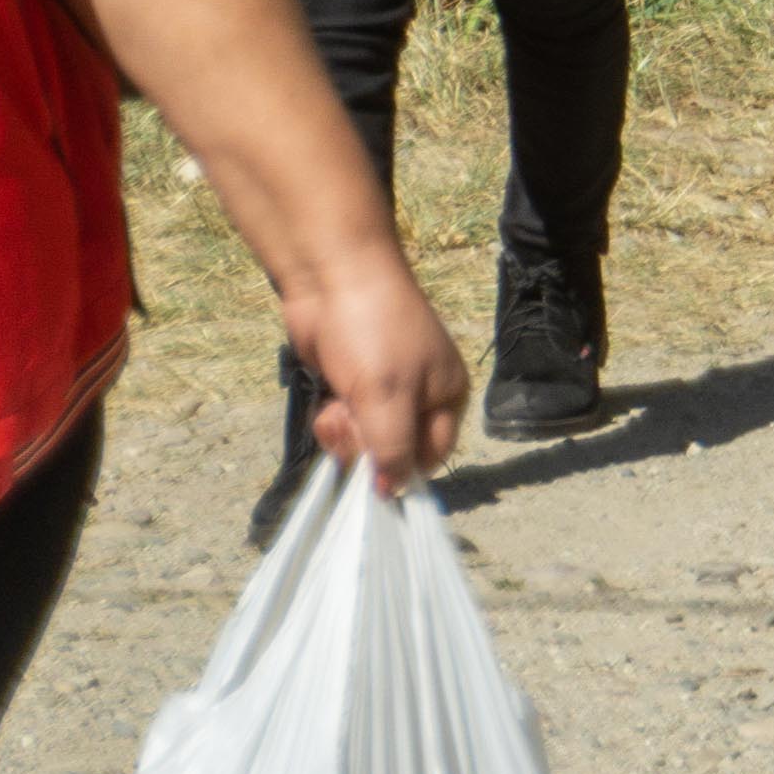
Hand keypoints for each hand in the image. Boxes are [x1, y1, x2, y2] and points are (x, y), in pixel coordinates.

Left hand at [291, 243, 468, 491]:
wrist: (335, 278)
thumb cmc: (374, 335)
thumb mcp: (388, 398)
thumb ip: (393, 451)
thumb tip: (393, 494)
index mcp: (447, 396)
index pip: (431, 457)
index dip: (401, 471)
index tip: (371, 476)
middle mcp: (420, 397)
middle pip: (393, 453)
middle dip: (365, 447)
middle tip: (352, 420)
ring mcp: (384, 391)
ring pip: (364, 441)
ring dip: (344, 433)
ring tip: (336, 407)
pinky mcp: (352, 386)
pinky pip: (345, 423)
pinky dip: (333, 419)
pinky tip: (327, 401)